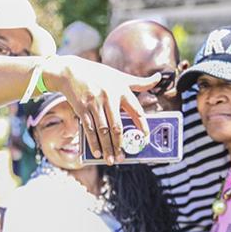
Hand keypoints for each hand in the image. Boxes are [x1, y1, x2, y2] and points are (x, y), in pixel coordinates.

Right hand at [44, 55, 159, 164]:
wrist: (71, 71)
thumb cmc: (98, 74)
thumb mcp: (119, 76)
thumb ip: (138, 82)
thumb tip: (158, 78)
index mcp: (121, 89)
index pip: (136, 110)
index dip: (142, 126)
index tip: (145, 138)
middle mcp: (109, 97)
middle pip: (117, 126)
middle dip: (120, 145)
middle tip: (122, 158)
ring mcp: (94, 103)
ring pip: (103, 131)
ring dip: (107, 147)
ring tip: (110, 160)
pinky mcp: (82, 108)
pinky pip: (89, 129)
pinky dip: (93, 142)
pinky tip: (97, 152)